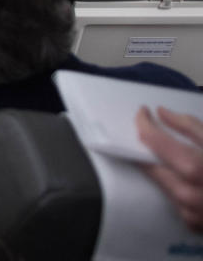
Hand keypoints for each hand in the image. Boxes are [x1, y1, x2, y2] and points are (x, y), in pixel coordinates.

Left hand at [137, 106, 202, 231]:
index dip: (143, 122)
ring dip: (161, 165)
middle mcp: (187, 193)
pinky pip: (173, 199)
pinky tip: (187, 177)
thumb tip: (162, 113)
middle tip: (154, 131)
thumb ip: (190, 127)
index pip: (151, 140)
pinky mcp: (194, 225)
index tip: (144, 112)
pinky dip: (175, 184)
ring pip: (159, 182)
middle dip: (148, 145)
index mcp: (195, 168)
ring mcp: (189, 212)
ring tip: (171, 152)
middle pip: (148, 163)